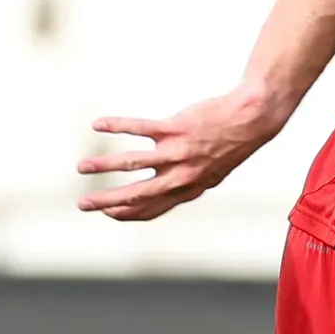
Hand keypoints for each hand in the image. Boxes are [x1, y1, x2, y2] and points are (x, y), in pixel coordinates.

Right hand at [77, 79, 291, 221]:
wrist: (252, 119)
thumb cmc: (229, 144)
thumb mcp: (210, 173)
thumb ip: (186, 183)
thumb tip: (163, 191)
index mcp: (188, 189)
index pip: (150, 209)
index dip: (126, 214)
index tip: (106, 212)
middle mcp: (181, 176)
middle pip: (137, 195)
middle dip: (107, 201)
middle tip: (83, 204)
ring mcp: (178, 152)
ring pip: (133, 163)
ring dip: (104, 166)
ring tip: (82, 167)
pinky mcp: (176, 128)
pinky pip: (140, 128)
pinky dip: (117, 126)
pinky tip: (98, 125)